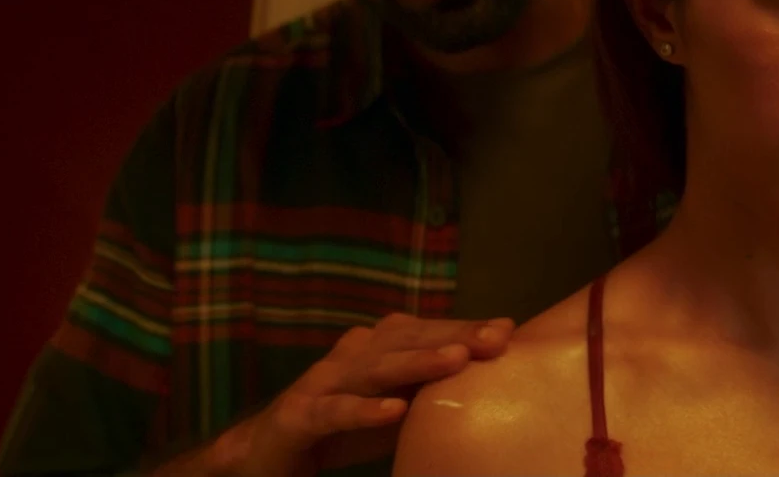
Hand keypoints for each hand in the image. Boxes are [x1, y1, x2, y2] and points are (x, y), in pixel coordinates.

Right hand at [192, 313, 513, 476]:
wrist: (269, 450)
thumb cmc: (346, 423)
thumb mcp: (398, 404)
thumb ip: (435, 385)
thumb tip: (496, 368)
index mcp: (378, 346)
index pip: (429, 332)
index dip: (467, 329)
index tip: (509, 332)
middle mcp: (354, 354)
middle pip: (409, 340)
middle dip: (454, 336)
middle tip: (496, 339)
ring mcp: (324, 381)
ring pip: (376, 367)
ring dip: (417, 362)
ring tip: (456, 359)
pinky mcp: (299, 415)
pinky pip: (335, 410)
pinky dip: (364, 410)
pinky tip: (394, 411)